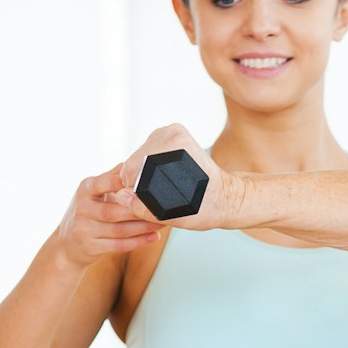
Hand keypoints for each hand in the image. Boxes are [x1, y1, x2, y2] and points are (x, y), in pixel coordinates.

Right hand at [54, 168, 163, 269]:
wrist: (67, 244)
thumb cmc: (88, 212)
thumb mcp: (93, 192)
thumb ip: (112, 178)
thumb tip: (135, 160)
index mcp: (85, 190)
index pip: (101, 184)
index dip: (118, 183)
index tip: (139, 182)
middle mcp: (82, 209)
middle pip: (113, 211)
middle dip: (138, 210)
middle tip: (161, 207)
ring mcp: (84, 230)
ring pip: (119, 230)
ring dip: (143, 227)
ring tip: (162, 222)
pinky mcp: (90, 247)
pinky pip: (119, 245)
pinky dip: (138, 242)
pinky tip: (154, 236)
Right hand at [112, 125, 239, 230]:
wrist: (226, 198)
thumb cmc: (205, 209)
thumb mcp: (175, 216)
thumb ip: (145, 209)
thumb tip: (121, 196)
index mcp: (173, 146)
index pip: (132, 168)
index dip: (133, 190)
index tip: (148, 203)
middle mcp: (171, 133)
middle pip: (134, 161)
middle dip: (139, 181)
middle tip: (157, 198)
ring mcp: (171, 131)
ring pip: (139, 157)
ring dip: (144, 175)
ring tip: (163, 189)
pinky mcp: (172, 134)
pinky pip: (148, 153)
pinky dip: (150, 168)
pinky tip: (164, 180)